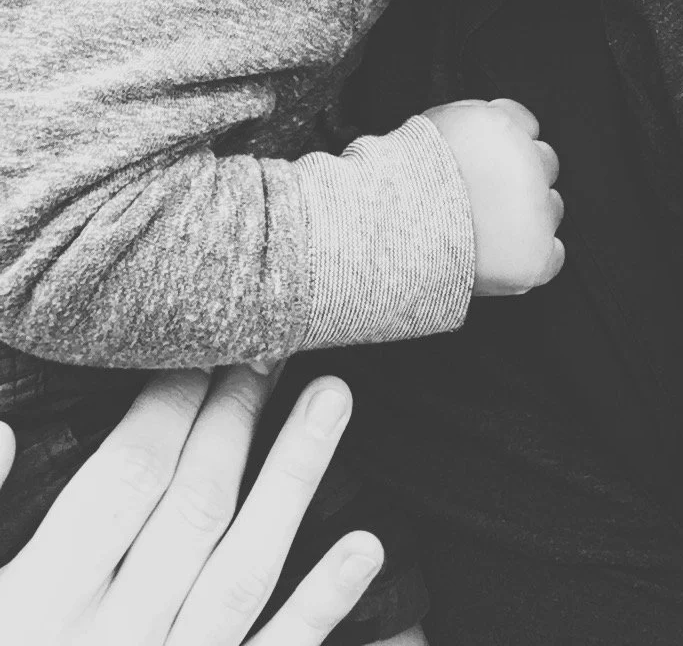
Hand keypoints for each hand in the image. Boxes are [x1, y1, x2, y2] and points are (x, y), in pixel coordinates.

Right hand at [0, 367, 383, 644]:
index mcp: (39, 607)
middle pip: (193, 506)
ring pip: (244, 566)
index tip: (202, 346)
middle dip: (236, 416)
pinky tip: (367, 544)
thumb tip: (6, 432)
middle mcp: (113, 639)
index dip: (169, 404)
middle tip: (276, 345)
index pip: (124, 479)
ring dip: (294, 478)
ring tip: (334, 398)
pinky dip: (320, 605)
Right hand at [423, 98, 564, 295]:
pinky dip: (533, 255)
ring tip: (486, 227)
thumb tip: (493, 126)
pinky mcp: (535, 257)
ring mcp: (536, 213)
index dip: (506, 143)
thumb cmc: (404, 181)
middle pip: (545, 163)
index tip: (487, 160)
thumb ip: (475, 122)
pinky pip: (553, 254)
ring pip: (551, 207)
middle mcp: (528, 164)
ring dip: (529, 214)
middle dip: (521, 176)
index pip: (526, 124)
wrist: (390, 234)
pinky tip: (501, 253)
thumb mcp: (437, 126)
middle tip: (486, 195)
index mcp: (502, 127)